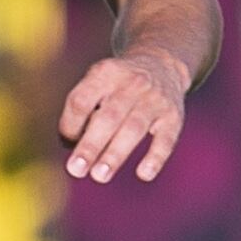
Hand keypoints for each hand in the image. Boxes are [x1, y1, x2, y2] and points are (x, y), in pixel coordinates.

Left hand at [60, 46, 186, 185]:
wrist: (162, 64)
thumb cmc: (119, 84)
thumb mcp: (99, 81)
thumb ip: (84, 108)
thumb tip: (69, 145)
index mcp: (105, 73)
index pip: (82, 100)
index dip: (71, 124)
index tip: (66, 142)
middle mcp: (131, 84)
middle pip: (108, 117)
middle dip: (90, 145)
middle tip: (76, 169)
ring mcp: (154, 99)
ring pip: (134, 128)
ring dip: (115, 154)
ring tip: (100, 176)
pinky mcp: (173, 115)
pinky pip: (166, 138)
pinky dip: (156, 157)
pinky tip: (144, 174)